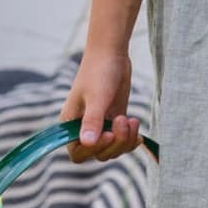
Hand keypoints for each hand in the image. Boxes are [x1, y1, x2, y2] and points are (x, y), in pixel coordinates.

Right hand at [59, 47, 141, 162]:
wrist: (112, 54)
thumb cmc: (99, 72)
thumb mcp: (96, 97)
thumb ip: (92, 121)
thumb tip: (87, 144)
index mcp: (71, 124)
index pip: (77, 153)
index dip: (93, 150)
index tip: (108, 134)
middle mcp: (84, 128)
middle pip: (99, 154)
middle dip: (115, 143)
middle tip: (123, 120)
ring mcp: (101, 125)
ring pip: (113, 149)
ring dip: (125, 140)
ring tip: (131, 120)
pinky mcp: (115, 120)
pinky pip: (123, 140)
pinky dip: (131, 137)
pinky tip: (136, 125)